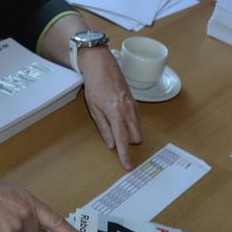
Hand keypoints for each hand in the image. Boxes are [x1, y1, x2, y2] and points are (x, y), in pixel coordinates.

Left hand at [78, 47, 142, 169]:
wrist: (102, 66)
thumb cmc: (95, 86)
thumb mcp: (93, 109)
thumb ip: (104, 128)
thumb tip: (112, 145)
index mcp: (116, 113)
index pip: (123, 140)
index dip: (125, 154)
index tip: (128, 166)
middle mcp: (129, 110)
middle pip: (136, 137)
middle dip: (128, 142)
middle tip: (114, 135)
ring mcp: (134, 106)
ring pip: (138, 129)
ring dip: (129, 133)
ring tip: (114, 123)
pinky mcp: (135, 103)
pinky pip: (137, 120)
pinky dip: (130, 124)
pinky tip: (119, 117)